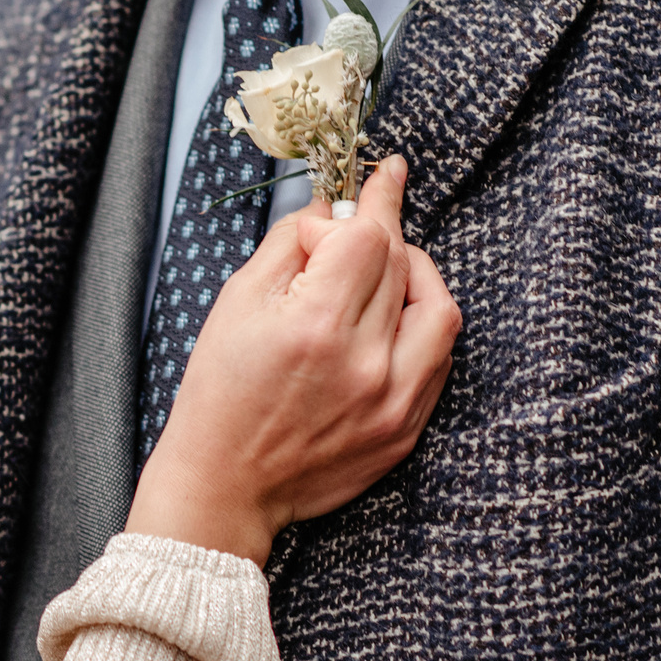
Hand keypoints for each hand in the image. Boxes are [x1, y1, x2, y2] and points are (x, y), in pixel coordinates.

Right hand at [127, 159, 458, 562]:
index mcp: (314, 327)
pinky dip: (420, 324)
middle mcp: (364, 364)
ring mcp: (393, 402)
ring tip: (384, 270)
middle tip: (365, 218)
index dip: (371, 202)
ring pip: (440, 308)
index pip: (370, 237)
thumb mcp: (237, 302)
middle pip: (402, 264)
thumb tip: (334, 206)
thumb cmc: (220, 392)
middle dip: (384, 230)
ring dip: (418, 275)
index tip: (381, 176)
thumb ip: (291, 244)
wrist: (226, 483)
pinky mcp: (406, 429)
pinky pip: (439, 358)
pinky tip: (389, 319)